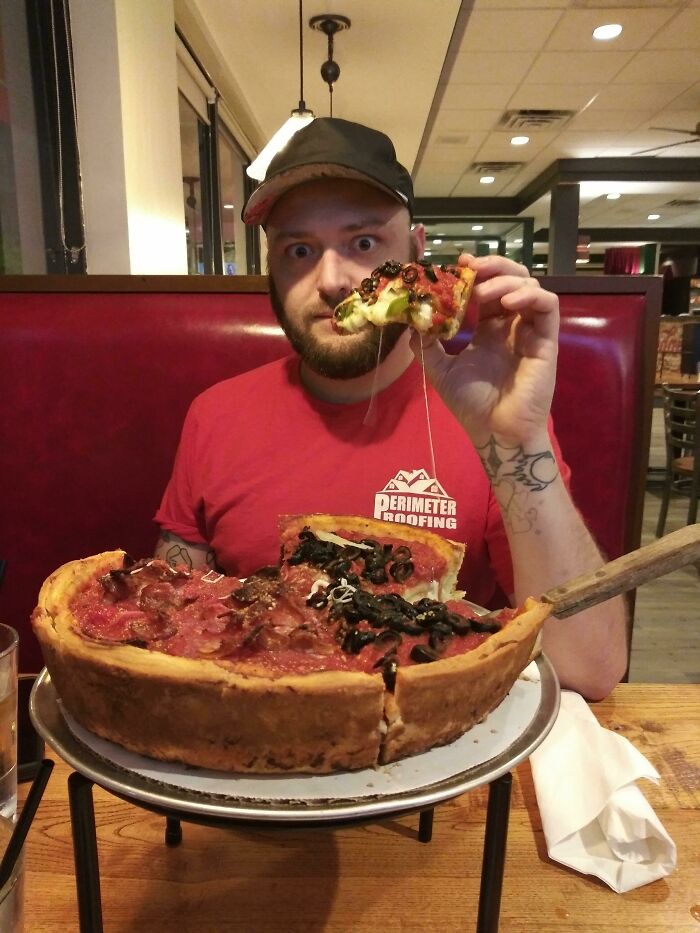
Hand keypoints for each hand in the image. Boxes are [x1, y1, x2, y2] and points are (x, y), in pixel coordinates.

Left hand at [411, 255, 558, 446]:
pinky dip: (529, 295)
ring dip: (505, 280)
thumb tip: (410, 321)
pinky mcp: (546, 340)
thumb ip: (426, 346)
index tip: (454, 265)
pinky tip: (506, 302)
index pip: (486, 289)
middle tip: (469, 266)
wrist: (494, 432)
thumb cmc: (472, 405)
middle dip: (492, 266)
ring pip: (530, 286)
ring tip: (481, 291)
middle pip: (511, 279)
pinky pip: (547, 305)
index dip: (474, 274)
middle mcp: (510, 325)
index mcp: (488, 330)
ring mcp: (530, 331)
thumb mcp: (440, 371)